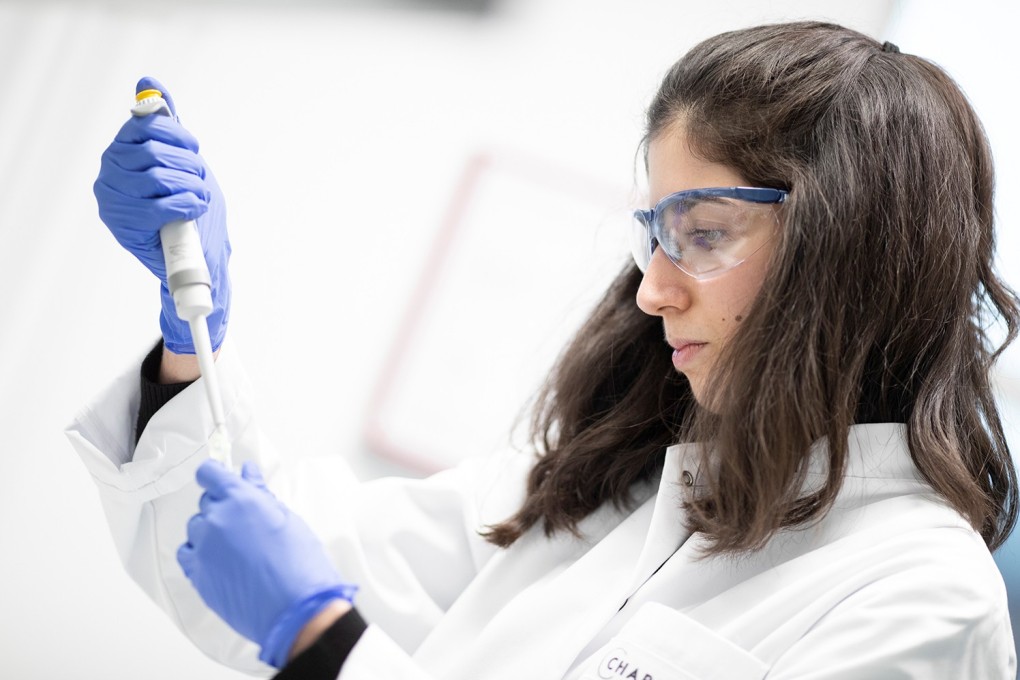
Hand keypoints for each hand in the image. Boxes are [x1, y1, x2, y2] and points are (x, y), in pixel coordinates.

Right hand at [93, 76, 230, 352]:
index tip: (194, 149)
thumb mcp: (180, 158)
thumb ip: (163, 123)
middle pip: (152, 152)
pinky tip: (193, 209)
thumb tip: (147, 81)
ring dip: (191, 185)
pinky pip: (159, 206)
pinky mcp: (124, 227)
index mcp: (120, 151)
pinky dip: (186, 204)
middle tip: (201, 178)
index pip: (143, 127)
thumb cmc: (188, 205)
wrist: (196, 256)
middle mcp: (109, 173)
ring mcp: (113, 201)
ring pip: (158, 177)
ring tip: (200, 197)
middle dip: (188, 164)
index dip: (176, 135)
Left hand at [177, 460, 356, 667]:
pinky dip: (199, 552)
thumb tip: (248, 474)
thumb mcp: (287, 519)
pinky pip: (188, 554)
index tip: (220, 477)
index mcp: (240, 500)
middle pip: (206, 501)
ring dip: (212, 530)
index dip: (216, 474)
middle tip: (246, 521)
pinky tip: (220, 560)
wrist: (295, 609)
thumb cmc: (299, 565)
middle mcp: (216, 520)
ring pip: (197, 528)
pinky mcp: (198, 575)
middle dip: (224, 506)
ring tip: (238, 546)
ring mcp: (204, 549)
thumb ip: (261, 495)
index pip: (210, 473)